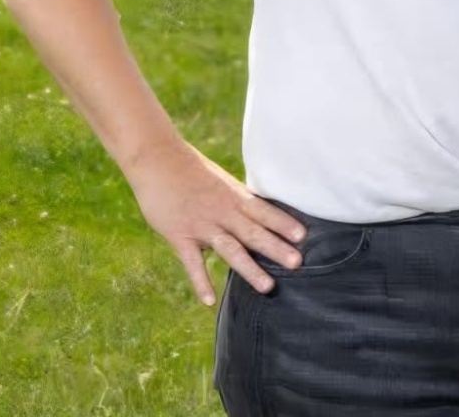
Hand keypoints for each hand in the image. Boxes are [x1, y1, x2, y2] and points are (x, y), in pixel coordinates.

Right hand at [125, 139, 305, 305]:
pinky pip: (192, 262)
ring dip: (249, 269)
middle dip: (275, 248)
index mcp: (233, 196)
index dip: (283, 223)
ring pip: (229, 249)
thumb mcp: (220, 181)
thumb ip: (237, 201)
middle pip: (252, 232)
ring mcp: (201, 225)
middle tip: (297, 263)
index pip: (263, 211)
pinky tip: (209, 301)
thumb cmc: (190, 170)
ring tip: (268, 287)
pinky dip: (200, 281)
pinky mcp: (179, 235)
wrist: (156, 158)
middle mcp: (221, 211)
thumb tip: (258, 215)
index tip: (303, 236)